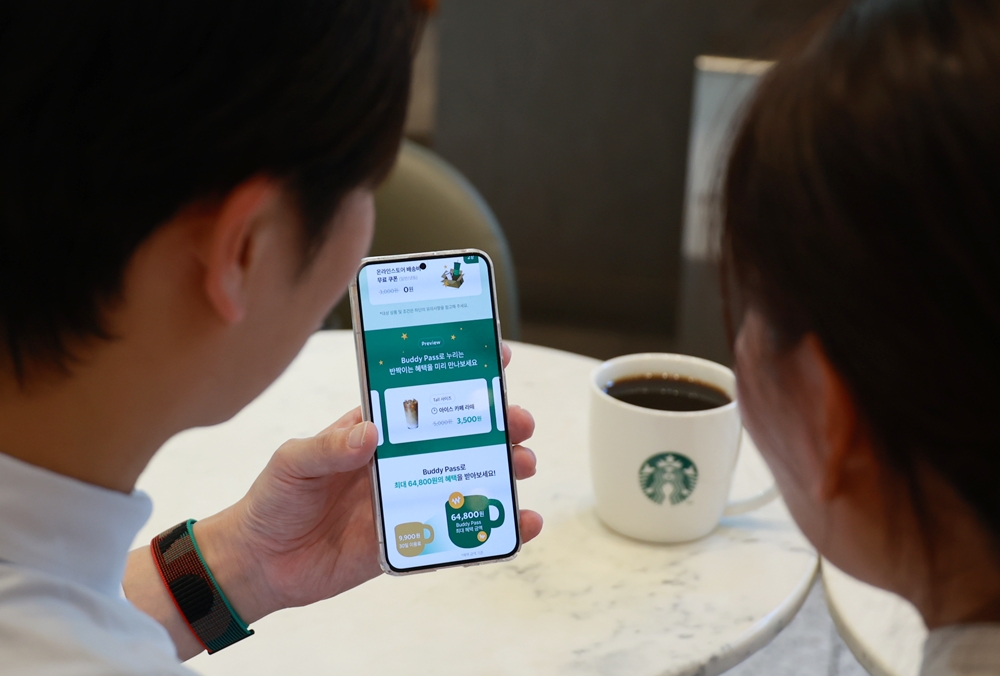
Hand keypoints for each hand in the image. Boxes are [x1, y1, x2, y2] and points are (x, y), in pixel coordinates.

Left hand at [195, 343, 540, 625]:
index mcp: (374, 429)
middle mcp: (399, 461)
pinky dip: (490, 529)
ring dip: (501, 470)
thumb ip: (327, 448)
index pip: (423, 395)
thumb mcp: (293, 462)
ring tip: (522, 466)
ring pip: (465, 479)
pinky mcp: (410, 541)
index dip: (460, 374)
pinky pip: (456, 533)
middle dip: (497, 425)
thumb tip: (370, 434)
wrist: (260, 564)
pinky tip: (522, 523)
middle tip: (520, 422)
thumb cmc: (273, 500)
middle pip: (459, 436)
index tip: (494, 357)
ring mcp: (408, 500)